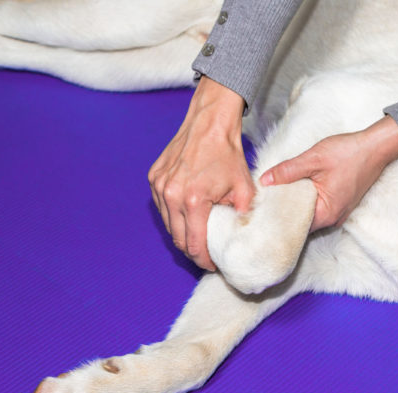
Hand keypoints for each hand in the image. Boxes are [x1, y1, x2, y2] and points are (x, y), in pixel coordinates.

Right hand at [148, 77, 253, 270]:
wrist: (209, 123)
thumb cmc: (228, 154)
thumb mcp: (244, 188)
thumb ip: (244, 214)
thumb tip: (244, 235)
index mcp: (192, 201)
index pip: (193, 245)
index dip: (204, 260)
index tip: (213, 265)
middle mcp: (170, 195)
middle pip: (178, 239)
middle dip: (193, 251)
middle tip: (207, 255)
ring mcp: (158, 186)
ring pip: (168, 225)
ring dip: (182, 234)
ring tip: (199, 238)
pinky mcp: (154, 178)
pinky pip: (162, 207)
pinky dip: (174, 216)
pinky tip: (188, 217)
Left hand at [259, 116, 397, 231]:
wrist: (376, 147)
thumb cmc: (349, 153)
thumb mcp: (313, 159)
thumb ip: (288, 171)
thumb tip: (265, 180)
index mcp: (326, 213)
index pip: (294, 225)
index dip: (276, 217)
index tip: (261, 210)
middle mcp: (333, 218)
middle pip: (301, 222)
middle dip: (283, 212)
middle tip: (263, 201)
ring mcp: (339, 212)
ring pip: (309, 215)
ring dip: (295, 205)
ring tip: (276, 195)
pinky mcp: (341, 204)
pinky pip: (318, 208)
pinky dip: (306, 201)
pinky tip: (295, 190)